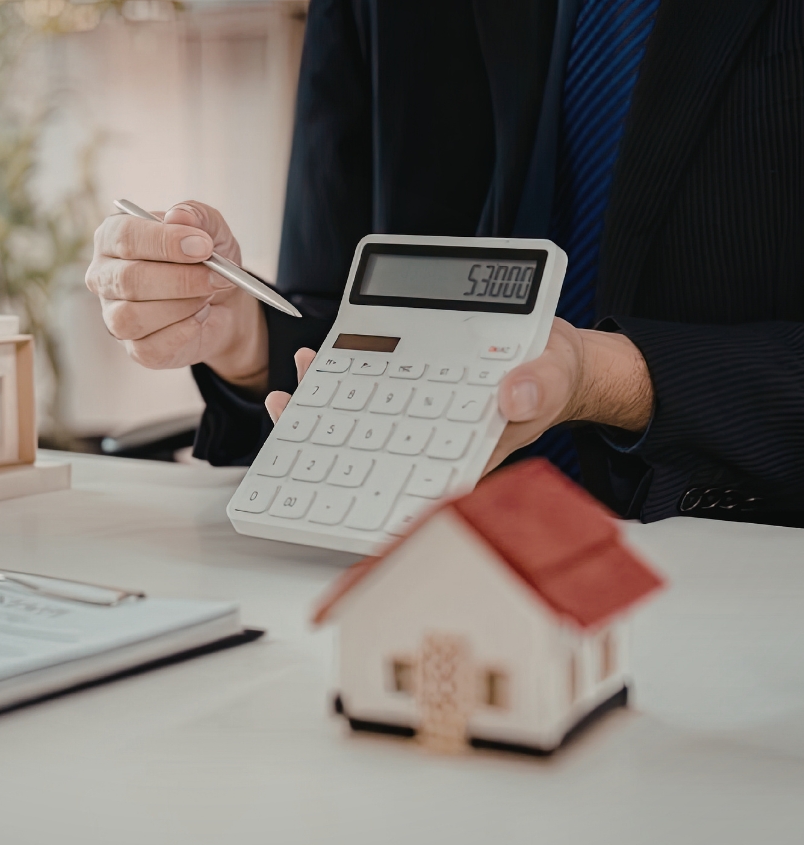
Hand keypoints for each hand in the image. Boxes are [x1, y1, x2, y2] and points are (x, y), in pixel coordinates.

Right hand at [86, 201, 268, 391]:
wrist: (224, 304)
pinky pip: (149, 347)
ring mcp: (114, 316)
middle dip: (180, 279)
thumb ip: (197, 215)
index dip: (165, 242)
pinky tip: (199, 317)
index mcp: (113, 238)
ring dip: (181, 306)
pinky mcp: (134, 349)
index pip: (125, 237)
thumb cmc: (206, 260)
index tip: (203, 246)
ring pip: (132, 316)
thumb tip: (178, 215)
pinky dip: (183, 331)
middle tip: (217, 275)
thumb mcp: (211, 230)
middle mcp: (104, 277)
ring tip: (206, 295)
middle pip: (128, 279)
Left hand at [264, 319, 653, 473]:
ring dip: (323, 409)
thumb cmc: (549, 376)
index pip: (408, 483)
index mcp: (464, 455)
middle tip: (290, 417)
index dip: (363, 490)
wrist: (549, 354)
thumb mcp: (553, 376)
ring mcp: (417, 418)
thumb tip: (512, 395)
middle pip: (368, 455)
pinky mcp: (409, 391)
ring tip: (289, 392)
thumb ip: (538, 386)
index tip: (327, 485)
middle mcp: (432, 442)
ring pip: (360, 424)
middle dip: (324, 443)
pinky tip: (319, 364)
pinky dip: (341, 378)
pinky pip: (368, 390)